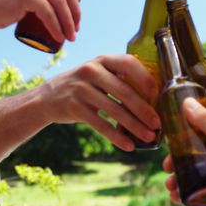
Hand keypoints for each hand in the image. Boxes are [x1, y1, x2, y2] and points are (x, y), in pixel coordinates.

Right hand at [37, 54, 160, 150]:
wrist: (47, 98)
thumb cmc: (83, 86)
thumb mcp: (98, 74)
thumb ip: (119, 79)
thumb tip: (153, 98)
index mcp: (103, 60)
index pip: (128, 63)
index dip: (144, 78)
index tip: (157, 94)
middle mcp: (91, 70)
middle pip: (124, 91)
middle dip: (143, 109)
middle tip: (157, 123)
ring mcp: (81, 89)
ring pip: (114, 110)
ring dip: (134, 126)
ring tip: (148, 136)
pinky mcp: (74, 107)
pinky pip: (100, 125)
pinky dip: (116, 137)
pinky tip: (128, 145)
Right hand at [163, 98, 205, 205]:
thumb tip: (187, 102)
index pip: (203, 123)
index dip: (185, 127)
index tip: (168, 134)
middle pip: (196, 149)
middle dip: (178, 158)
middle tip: (167, 165)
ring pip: (197, 171)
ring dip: (181, 177)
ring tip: (170, 185)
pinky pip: (202, 190)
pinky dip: (188, 193)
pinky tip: (178, 196)